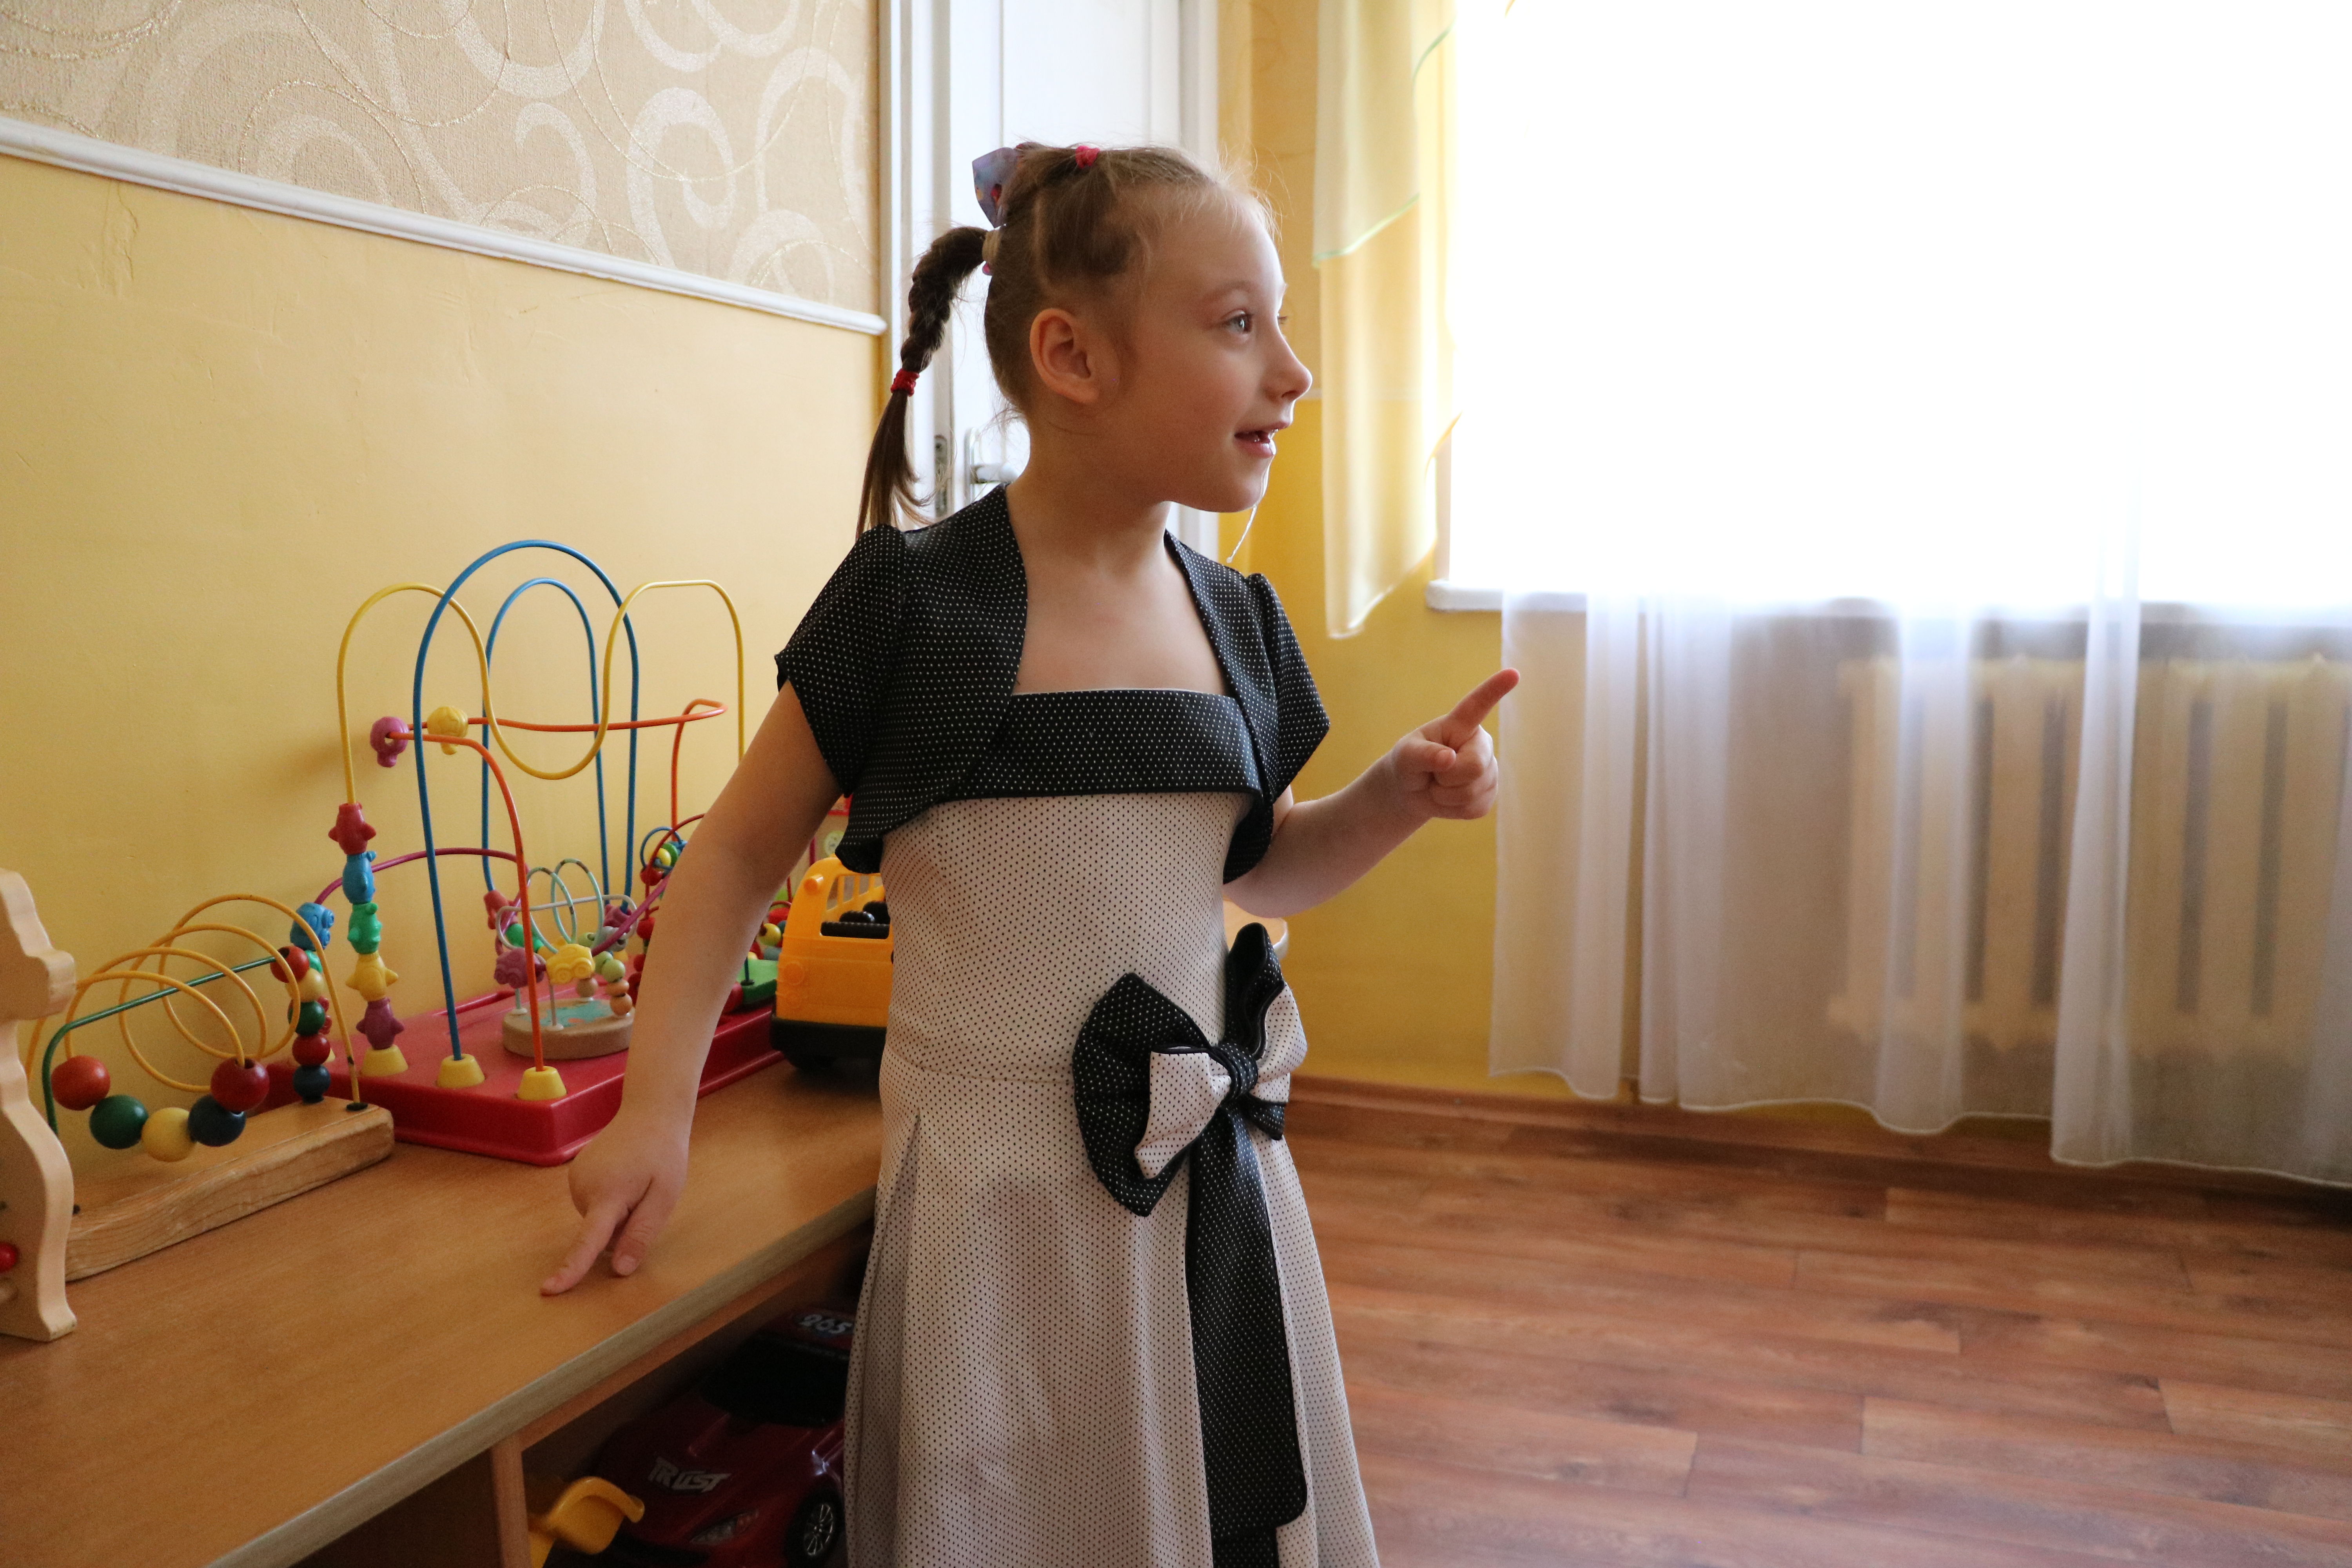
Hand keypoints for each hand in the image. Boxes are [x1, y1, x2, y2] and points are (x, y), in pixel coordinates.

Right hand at [540, 1110, 689, 1294]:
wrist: (649, 1114)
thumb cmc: (663, 1154)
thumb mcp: (664, 1197)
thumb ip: (641, 1234)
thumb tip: (619, 1270)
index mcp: (607, 1193)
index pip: (588, 1240)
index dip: (571, 1268)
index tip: (550, 1289)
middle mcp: (583, 1187)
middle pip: (600, 1234)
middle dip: (623, 1228)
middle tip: (645, 1196)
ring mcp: (576, 1180)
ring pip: (597, 1221)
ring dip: (617, 1214)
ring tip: (635, 1182)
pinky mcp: (575, 1175)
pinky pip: (593, 1206)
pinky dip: (609, 1202)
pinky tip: (623, 1178)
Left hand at [1389, 668, 1519, 821]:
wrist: (1412, 790)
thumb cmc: (1409, 763)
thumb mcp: (1405, 756)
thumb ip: (1422, 755)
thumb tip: (1448, 759)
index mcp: (1462, 725)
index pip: (1478, 705)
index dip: (1495, 690)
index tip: (1512, 673)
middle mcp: (1482, 744)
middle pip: (1474, 767)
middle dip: (1446, 779)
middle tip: (1433, 775)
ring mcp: (1490, 770)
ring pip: (1472, 792)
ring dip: (1445, 796)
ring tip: (1438, 785)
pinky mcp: (1490, 793)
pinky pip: (1473, 808)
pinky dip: (1452, 809)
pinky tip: (1448, 798)